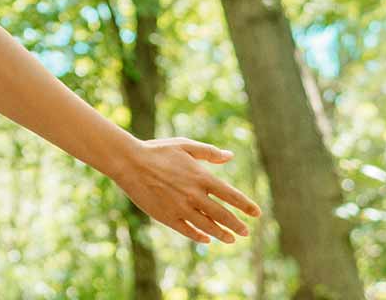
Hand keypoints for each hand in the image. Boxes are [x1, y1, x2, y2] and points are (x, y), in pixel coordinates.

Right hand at [107, 137, 261, 244]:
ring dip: (222, 234)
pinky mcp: (167, 217)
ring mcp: (181, 208)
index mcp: (202, 177)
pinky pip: (188, 231)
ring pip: (208, 227)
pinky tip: (206, 239)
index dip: (246, 206)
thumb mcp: (185, 145)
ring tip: (231, 239)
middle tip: (246, 232)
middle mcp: (194, 195)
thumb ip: (209, 152)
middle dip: (237, 225)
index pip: (232, 196)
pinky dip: (199, 237)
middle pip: (223, 215)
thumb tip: (230, 156)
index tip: (257, 214)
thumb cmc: (157, 151)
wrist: (129, 163)